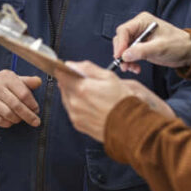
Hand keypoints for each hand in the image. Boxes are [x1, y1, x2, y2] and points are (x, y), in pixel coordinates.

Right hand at [0, 70, 42, 127]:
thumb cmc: (0, 84)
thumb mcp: (13, 79)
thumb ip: (27, 81)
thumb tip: (39, 81)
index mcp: (6, 77)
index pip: (23, 93)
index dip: (32, 104)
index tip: (36, 109)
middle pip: (16, 105)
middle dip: (28, 115)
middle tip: (36, 121)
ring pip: (8, 114)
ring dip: (18, 119)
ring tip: (21, 118)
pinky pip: (0, 121)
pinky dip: (8, 123)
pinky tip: (11, 120)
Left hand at [57, 61, 173, 141]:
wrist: (129, 126)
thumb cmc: (122, 102)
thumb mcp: (109, 77)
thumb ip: (88, 68)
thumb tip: (73, 64)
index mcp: (82, 89)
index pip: (61, 75)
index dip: (63, 70)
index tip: (64, 69)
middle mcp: (75, 103)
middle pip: (63, 87)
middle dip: (69, 82)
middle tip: (84, 82)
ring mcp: (75, 115)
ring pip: (67, 99)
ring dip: (72, 94)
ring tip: (89, 94)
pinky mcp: (78, 124)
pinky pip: (72, 111)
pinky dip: (77, 106)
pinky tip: (90, 105)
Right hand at [113, 13, 190, 73]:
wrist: (188, 52)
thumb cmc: (178, 44)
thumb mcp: (160, 47)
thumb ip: (142, 50)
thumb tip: (125, 55)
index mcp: (143, 21)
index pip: (124, 30)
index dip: (120, 43)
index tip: (119, 56)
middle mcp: (139, 28)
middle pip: (121, 39)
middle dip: (121, 53)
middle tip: (124, 65)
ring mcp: (139, 38)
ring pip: (123, 48)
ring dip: (125, 60)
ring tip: (132, 68)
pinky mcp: (141, 47)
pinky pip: (129, 54)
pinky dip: (130, 62)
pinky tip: (136, 68)